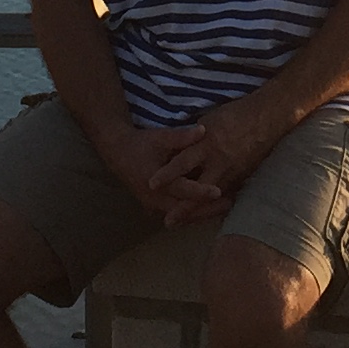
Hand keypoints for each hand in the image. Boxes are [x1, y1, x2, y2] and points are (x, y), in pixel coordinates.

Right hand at [105, 124, 225, 228]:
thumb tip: (203, 130)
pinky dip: (194, 214)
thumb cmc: (142, 144)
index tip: (219, 191)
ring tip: (225, 209)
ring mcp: (154, 206)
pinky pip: (178, 215)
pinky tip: (212, 211)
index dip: (201, 191)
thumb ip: (182, 137)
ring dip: (203, 214)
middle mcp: (154, 198)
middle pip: (185, 210)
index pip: (181, 190)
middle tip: (230, 204)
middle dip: (207, 209)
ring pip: (182, 217)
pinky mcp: (156, 208)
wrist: (118, 153)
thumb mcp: (161, 137)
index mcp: (155, 180)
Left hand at [142, 100, 275, 222]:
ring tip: (185, 224)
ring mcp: (234, 172)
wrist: (268, 116)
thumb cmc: (236, 114)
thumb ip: (193, 138)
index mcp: (208, 143)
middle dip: (183, 208)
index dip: (166, 175)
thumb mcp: (209, 119)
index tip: (151, 185)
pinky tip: (207, 216)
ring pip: (213, 199)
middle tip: (168, 222)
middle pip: (198, 190)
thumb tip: (177, 150)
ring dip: (199, 212)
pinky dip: (217, 207)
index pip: (182, 162)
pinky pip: (228, 196)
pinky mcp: (245, 177)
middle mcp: (220, 161)